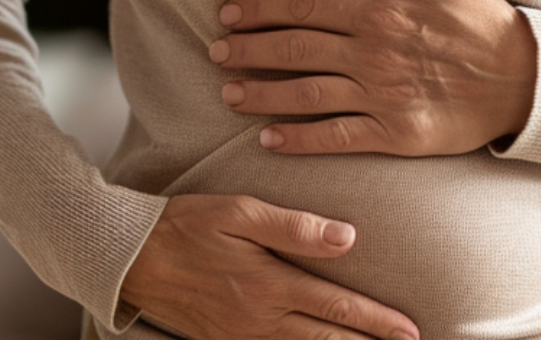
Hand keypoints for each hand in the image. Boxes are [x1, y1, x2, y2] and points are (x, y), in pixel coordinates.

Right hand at [121, 195, 419, 339]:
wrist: (131, 256)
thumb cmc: (186, 225)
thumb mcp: (240, 213)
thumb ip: (295, 227)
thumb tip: (348, 238)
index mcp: (269, 285)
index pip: (337, 307)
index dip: (377, 321)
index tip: (409, 329)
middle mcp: (259, 320)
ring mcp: (242, 337)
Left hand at [210, 0, 536, 155]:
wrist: (528, 81)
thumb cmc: (484, 23)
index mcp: (381, 13)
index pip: (305, 6)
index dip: (261, 8)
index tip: (230, 14)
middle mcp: (373, 55)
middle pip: (294, 49)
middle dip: (247, 49)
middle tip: (215, 52)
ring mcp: (382, 97)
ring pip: (305, 94)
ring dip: (260, 93)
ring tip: (228, 93)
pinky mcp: (394, 135)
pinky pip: (335, 137)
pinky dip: (298, 138)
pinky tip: (268, 138)